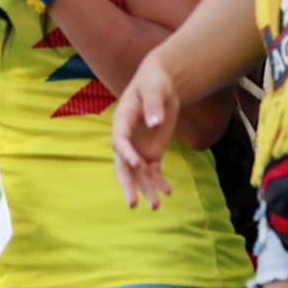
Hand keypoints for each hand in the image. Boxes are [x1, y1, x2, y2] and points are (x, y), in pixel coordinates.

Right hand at [110, 52, 179, 209]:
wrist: (160, 84)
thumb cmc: (154, 81)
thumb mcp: (155, 88)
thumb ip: (153, 105)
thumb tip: (155, 123)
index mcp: (122, 120)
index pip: (120, 140)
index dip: (126, 153)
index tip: (137, 163)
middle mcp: (127, 138)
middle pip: (123, 165)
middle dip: (128, 185)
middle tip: (133, 204)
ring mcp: (138, 147)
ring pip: (138, 174)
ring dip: (146, 189)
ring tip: (157, 207)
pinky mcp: (151, 152)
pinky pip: (152, 171)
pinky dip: (158, 182)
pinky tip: (168, 192)